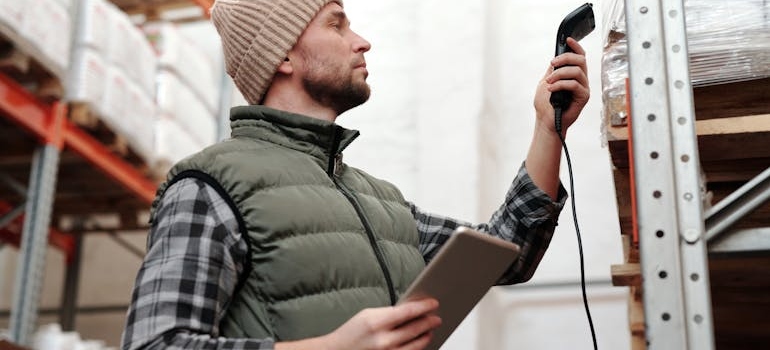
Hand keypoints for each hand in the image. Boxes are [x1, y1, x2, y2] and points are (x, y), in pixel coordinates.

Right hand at [276, 298, 441, 349]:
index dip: (424, 307)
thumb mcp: (367, 315)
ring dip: (426, 336)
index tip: (434, 303)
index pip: (408, 312)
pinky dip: (417, 348)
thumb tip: (411, 310)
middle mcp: (383, 341)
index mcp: (376, 322)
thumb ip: (389, 313)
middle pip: (416, 329)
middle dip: (429, 322)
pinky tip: (420, 342)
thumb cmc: (350, 334)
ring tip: (430, 330)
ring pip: (417, 345)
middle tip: (437, 317)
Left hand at [533, 37, 589, 134]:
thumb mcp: (547, 81)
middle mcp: (581, 79)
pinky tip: (551, 89)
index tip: (568, 39)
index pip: (580, 56)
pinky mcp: (583, 97)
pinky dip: (560, 84)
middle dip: (565, 58)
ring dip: (559, 74)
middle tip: (552, 64)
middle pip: (580, 60)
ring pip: (577, 71)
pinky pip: (574, 84)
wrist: (546, 121)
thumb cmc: (546, 104)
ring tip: (549, 82)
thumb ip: (553, 70)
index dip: (576, 46)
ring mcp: (583, 88)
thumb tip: (557, 58)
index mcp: (573, 74)